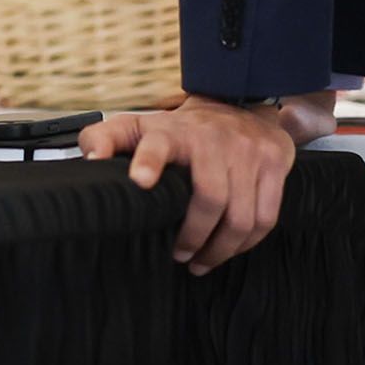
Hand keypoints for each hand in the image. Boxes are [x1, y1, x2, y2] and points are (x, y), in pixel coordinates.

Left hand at [79, 95, 301, 272]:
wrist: (236, 101)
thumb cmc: (180, 128)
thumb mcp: (137, 125)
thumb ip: (105, 139)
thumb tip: (90, 161)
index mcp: (172, 131)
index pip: (157, 142)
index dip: (149, 160)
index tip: (140, 181)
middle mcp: (212, 140)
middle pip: (210, 198)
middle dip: (195, 235)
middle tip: (180, 256)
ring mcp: (248, 151)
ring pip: (241, 215)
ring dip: (222, 249)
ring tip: (202, 263)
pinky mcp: (274, 162)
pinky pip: (265, 216)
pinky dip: (247, 242)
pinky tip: (230, 250)